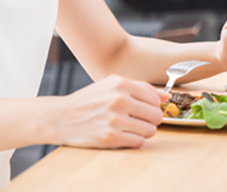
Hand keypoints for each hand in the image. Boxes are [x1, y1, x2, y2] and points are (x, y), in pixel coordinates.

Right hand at [48, 75, 168, 148]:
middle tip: (138, 120)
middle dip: (150, 120)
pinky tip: (123, 135)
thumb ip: (140, 88)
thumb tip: (165, 96)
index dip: (153, 106)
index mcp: (121, 83)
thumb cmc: (88, 100)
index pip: (155, 98)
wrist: (61, 117)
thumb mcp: (111, 85)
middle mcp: (119, 100)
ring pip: (150, 130)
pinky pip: (138, 142)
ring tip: (131, 128)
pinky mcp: (110, 137)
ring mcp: (114, 119)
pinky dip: (134, 140)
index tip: (145, 109)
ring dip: (144, 132)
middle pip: (156, 115)